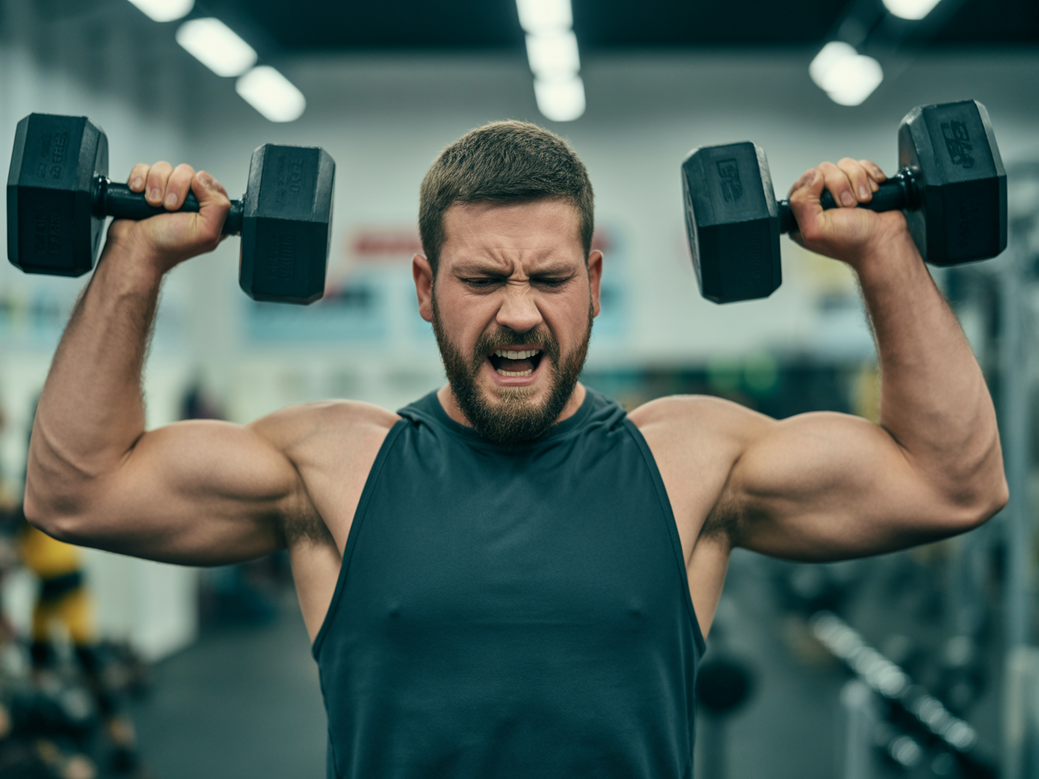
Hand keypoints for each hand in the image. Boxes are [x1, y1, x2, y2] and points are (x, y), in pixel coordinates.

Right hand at [103, 162, 231, 274]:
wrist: (134, 250)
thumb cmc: (167, 247)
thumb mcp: (206, 232)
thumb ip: (218, 205)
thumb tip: (203, 178)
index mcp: (208, 213)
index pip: (211, 184)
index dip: (201, 188)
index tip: (190, 205)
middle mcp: (188, 202)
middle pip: (186, 172)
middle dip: (174, 187)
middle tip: (169, 208)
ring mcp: (166, 193)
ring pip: (164, 168)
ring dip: (155, 185)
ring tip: (153, 204)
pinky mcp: (146, 188)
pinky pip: (144, 168)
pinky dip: (140, 179)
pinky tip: (139, 194)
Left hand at [786, 158, 914, 268]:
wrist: (885, 243)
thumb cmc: (854, 243)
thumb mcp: (815, 229)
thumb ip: (801, 202)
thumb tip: (811, 176)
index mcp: (805, 214)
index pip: (801, 183)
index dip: (815, 186)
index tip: (828, 202)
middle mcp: (822, 202)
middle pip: (825, 170)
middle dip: (841, 186)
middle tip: (849, 206)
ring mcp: (843, 192)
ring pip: (845, 165)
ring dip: (859, 181)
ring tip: (864, 200)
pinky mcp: (861, 184)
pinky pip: (863, 165)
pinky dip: (871, 175)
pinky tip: (873, 191)